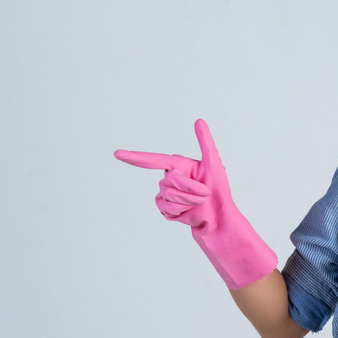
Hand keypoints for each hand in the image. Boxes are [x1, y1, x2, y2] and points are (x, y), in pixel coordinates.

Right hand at [114, 119, 276, 289]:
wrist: (218, 216)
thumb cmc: (219, 190)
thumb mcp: (214, 163)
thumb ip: (205, 141)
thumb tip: (199, 120)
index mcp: (178, 165)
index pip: (153, 160)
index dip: (134, 157)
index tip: (117, 154)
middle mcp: (169, 177)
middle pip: (168, 180)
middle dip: (189, 188)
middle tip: (204, 192)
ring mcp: (166, 194)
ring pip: (167, 194)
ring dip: (187, 199)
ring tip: (199, 201)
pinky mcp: (166, 209)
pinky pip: (166, 208)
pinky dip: (180, 210)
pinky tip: (188, 211)